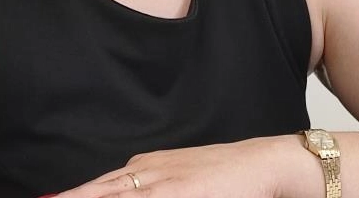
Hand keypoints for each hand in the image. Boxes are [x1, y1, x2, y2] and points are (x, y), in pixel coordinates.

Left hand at [53, 135, 318, 197]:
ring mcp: (159, 185)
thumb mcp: (180, 180)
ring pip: (112, 196)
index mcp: (143, 168)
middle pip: (94, 194)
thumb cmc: (226, 177)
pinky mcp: (177, 194)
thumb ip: (153, 186)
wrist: (264, 164)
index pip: (94, 190)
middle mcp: (145, 173)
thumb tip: (124, 189)